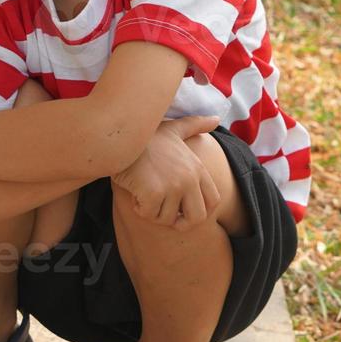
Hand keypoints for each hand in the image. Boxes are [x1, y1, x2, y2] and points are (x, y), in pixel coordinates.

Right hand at [112, 115, 221, 230]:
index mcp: (198, 168)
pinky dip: (140, 208)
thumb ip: (196, 125)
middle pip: (197, 218)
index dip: (198, 211)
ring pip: (168, 219)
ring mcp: (173, 186)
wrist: (124, 135)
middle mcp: (190, 178)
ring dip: (154, 212)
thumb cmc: (147, 135)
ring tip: (144, 195)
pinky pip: (150, 215)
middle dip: (180, 223)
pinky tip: (135, 193)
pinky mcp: (154, 192)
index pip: (213, 202)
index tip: (182, 210)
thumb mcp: (174, 129)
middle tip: (163, 213)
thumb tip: (216, 119)